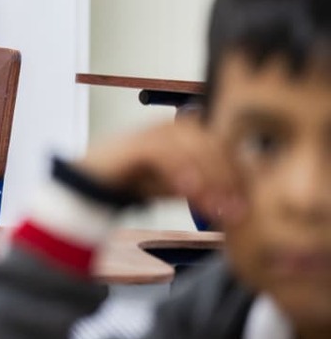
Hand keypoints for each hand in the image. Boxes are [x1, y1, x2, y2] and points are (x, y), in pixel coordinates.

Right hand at [78, 119, 246, 224]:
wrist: (94, 181)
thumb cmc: (137, 180)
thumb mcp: (178, 186)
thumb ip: (204, 188)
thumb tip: (238, 204)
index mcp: (190, 133)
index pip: (226, 148)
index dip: (239, 176)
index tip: (245, 206)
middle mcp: (176, 127)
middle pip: (215, 146)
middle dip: (228, 180)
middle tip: (234, 211)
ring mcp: (156, 132)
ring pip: (195, 148)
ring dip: (209, 180)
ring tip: (215, 208)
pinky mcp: (138, 142)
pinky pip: (166, 154)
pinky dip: (180, 172)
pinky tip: (188, 192)